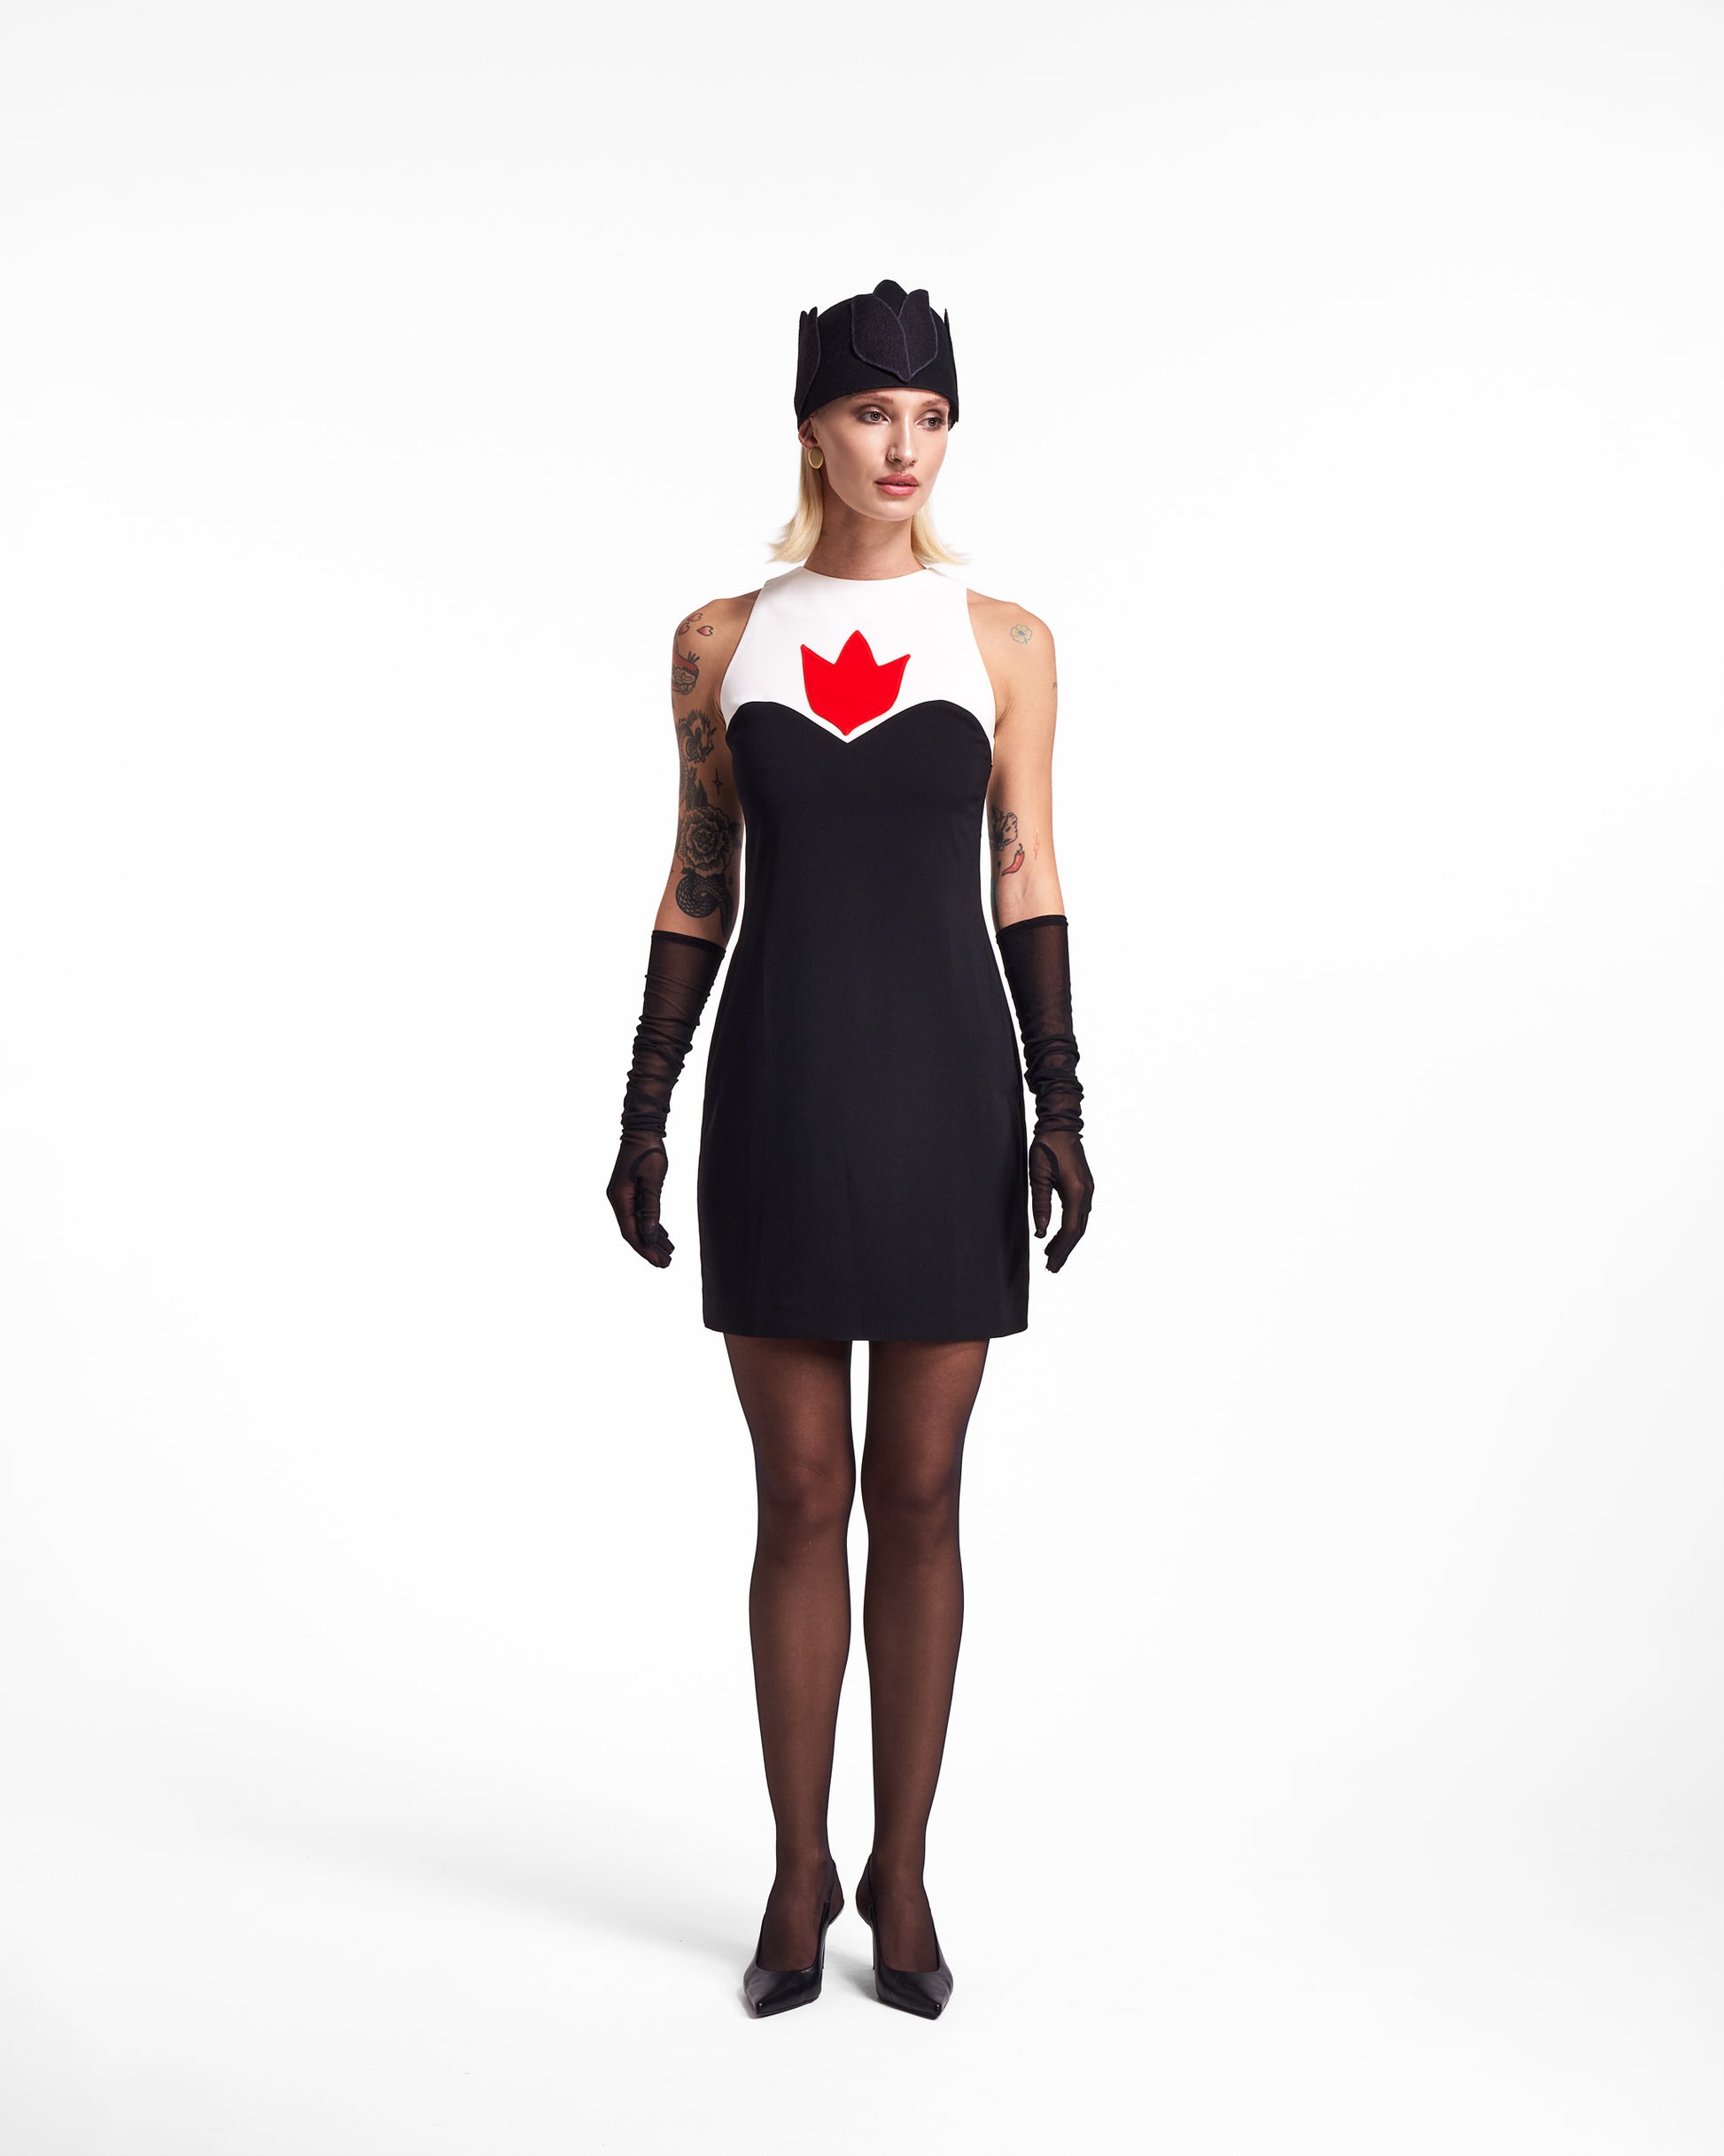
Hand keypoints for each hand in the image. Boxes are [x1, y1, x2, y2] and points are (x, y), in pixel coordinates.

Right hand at [607, 1133, 673, 1266]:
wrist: (643, 1131)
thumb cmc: (648, 1153)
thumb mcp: (652, 1182)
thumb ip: (651, 1209)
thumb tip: (649, 1236)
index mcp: (620, 1199)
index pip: (631, 1232)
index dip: (645, 1249)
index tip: (659, 1262)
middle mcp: (618, 1200)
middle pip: (634, 1231)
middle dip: (650, 1249)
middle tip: (666, 1264)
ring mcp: (624, 1196)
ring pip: (638, 1224)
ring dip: (653, 1239)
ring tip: (669, 1253)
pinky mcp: (631, 1192)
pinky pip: (641, 1214)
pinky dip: (652, 1225)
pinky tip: (663, 1236)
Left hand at [1029, 1128, 1092, 1271]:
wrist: (1061, 1126)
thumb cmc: (1046, 1147)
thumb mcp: (1038, 1176)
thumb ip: (1040, 1204)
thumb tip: (1041, 1231)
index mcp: (1076, 1192)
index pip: (1070, 1230)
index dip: (1061, 1250)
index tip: (1050, 1264)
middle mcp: (1087, 1194)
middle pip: (1078, 1231)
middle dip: (1065, 1250)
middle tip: (1051, 1267)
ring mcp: (1088, 1190)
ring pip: (1079, 1223)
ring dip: (1066, 1240)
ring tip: (1051, 1254)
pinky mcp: (1084, 1187)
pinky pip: (1079, 1213)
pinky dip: (1069, 1227)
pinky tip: (1057, 1233)